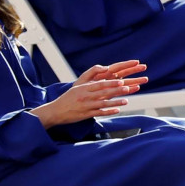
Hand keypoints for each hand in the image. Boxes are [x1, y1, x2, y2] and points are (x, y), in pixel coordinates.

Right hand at [31, 61, 148, 125]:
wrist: (56, 111)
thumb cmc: (69, 97)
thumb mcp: (78, 86)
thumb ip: (90, 79)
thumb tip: (103, 71)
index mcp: (84, 88)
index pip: (100, 84)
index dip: (111, 82)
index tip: (121, 80)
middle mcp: (85, 96)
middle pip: (104, 93)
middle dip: (116, 90)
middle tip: (128, 88)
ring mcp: (86, 106)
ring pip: (103, 103)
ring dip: (116, 102)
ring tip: (126, 101)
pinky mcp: (86, 115)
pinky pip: (99, 113)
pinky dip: (109, 111)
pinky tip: (117, 110)